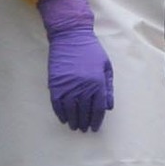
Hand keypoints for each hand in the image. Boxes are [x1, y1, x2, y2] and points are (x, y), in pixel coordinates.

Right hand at [38, 0, 113, 131]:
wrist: (70, 36)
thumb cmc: (91, 50)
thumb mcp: (106, 67)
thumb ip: (108, 88)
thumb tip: (109, 106)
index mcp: (97, 83)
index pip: (98, 109)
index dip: (96, 120)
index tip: (94, 127)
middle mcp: (83, 88)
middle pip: (84, 112)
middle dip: (85, 122)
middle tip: (84, 129)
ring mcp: (68, 87)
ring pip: (70, 110)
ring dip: (73, 121)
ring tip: (74, 127)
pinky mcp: (55, 84)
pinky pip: (57, 104)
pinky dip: (60, 113)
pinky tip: (63, 118)